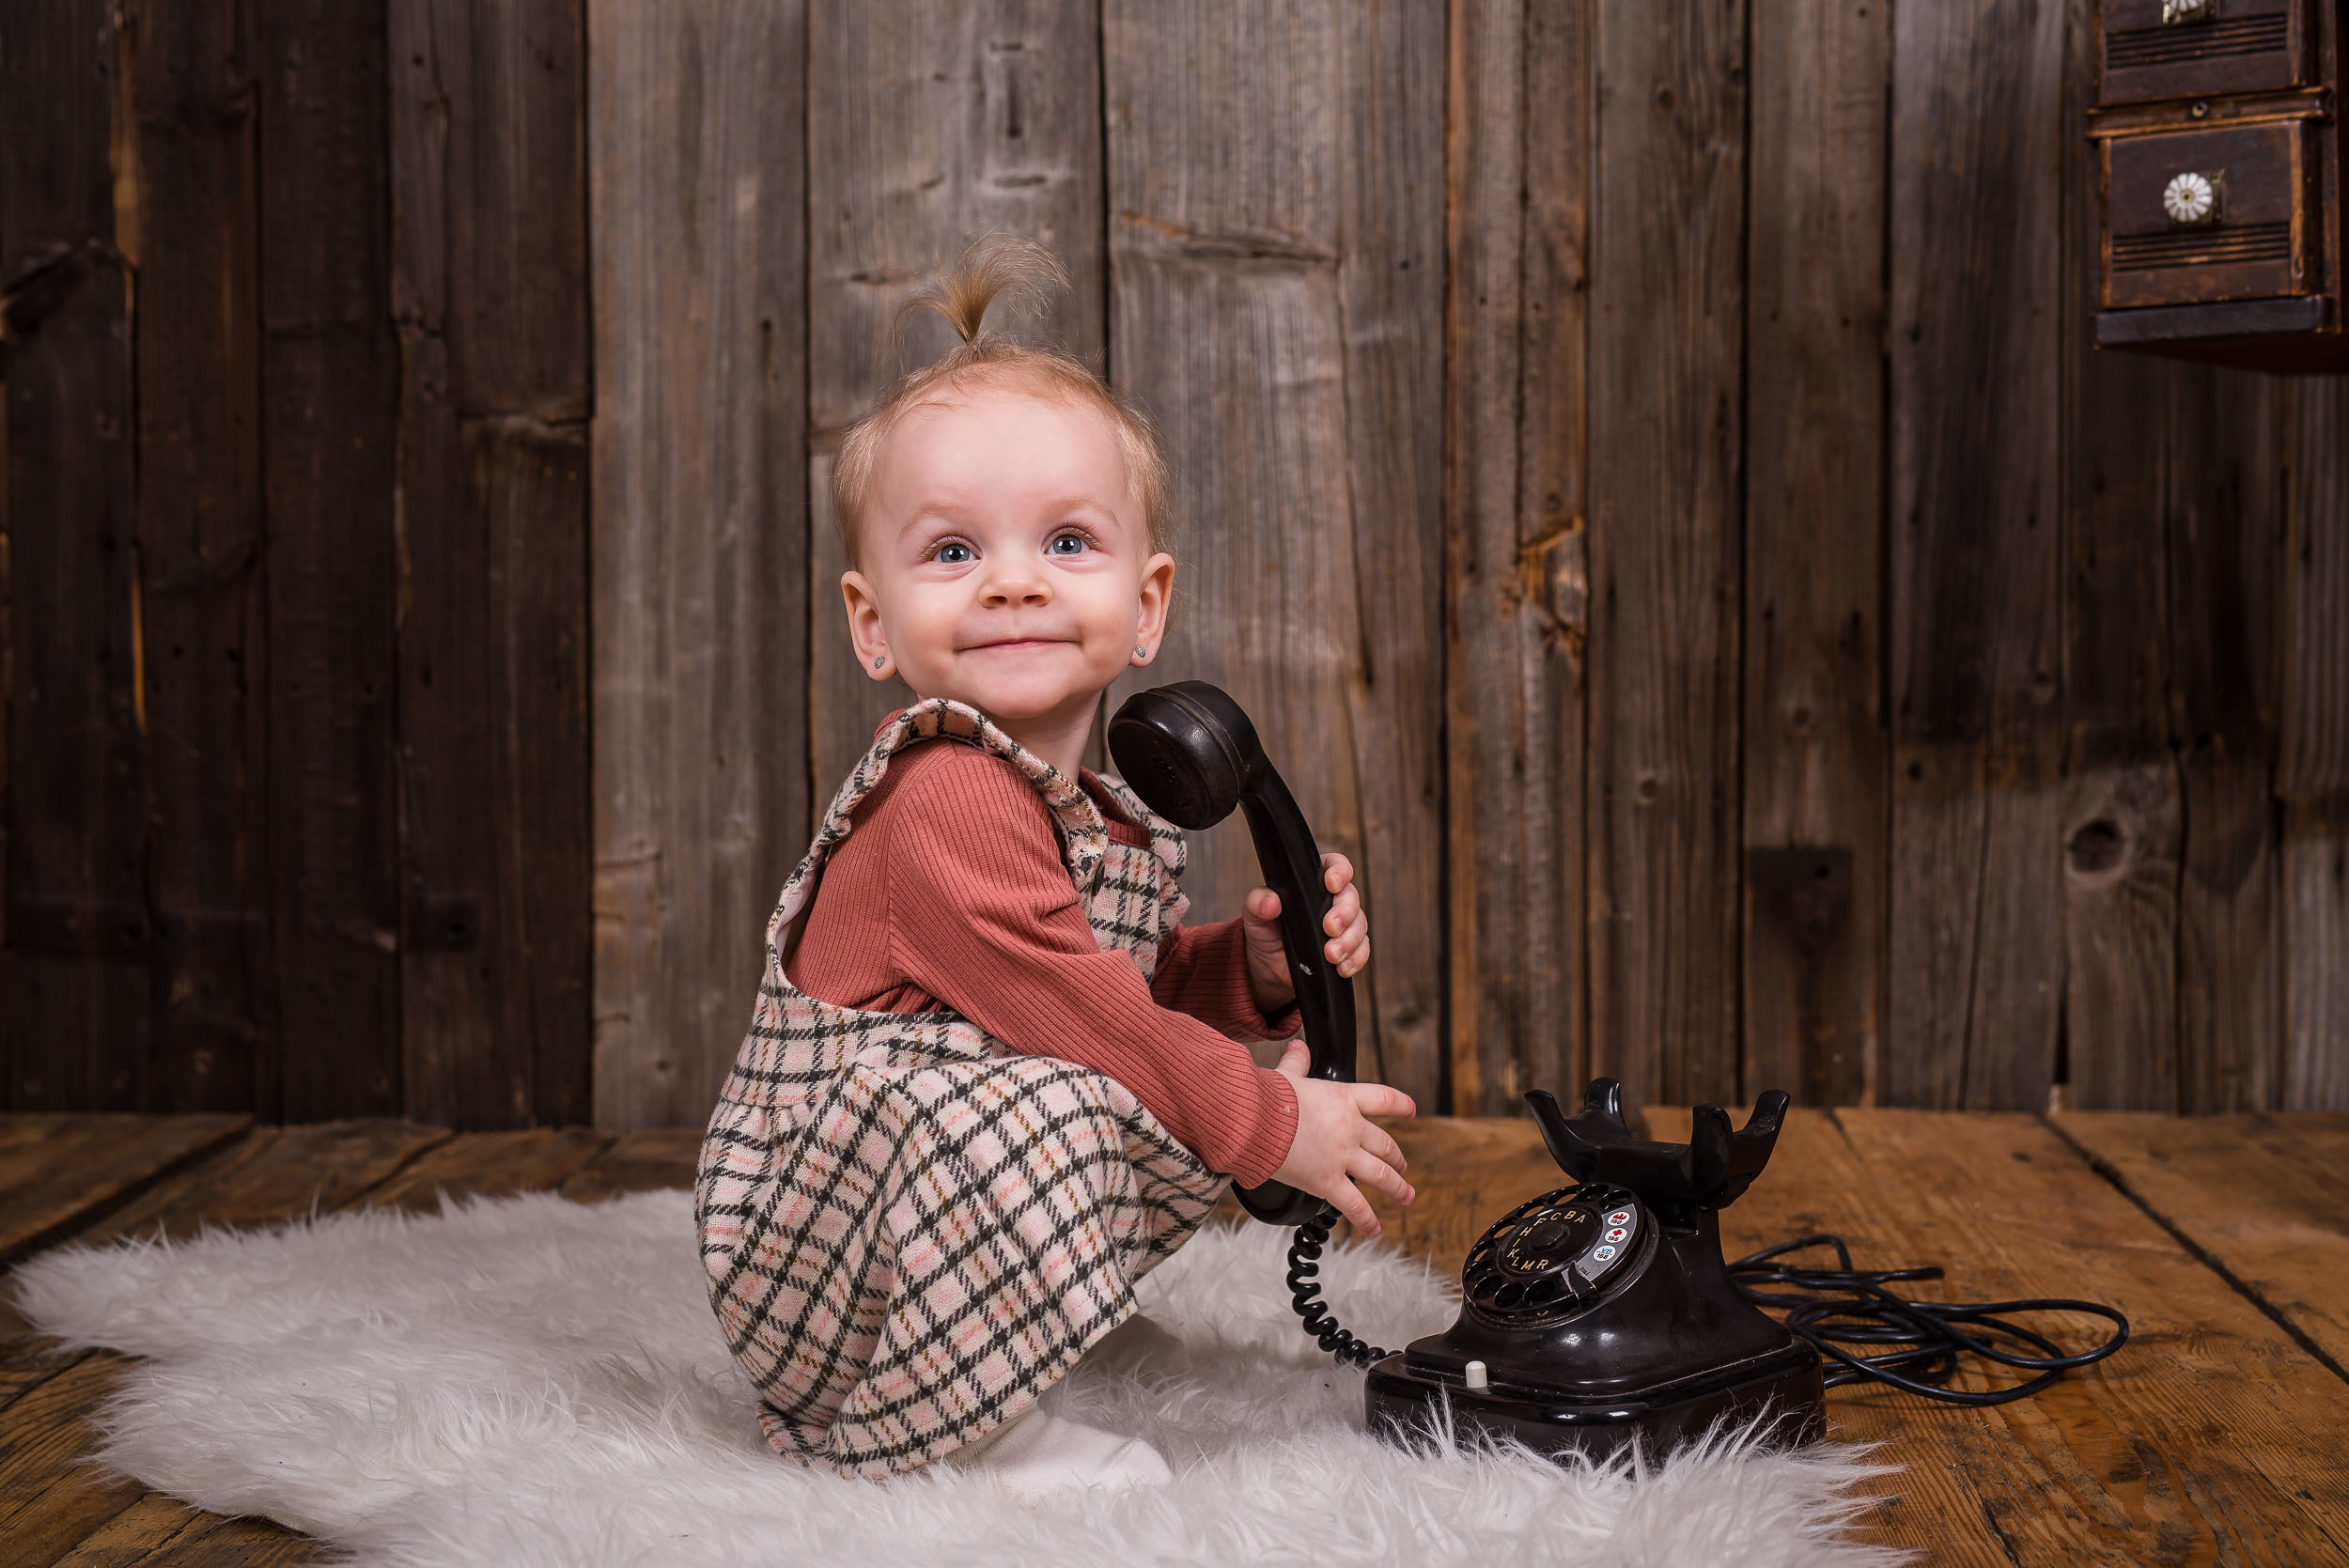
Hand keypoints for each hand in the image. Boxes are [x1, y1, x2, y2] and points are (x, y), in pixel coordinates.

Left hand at [1241, 851, 1370, 1013]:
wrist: (1269, 967)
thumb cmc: (1265, 932)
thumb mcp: (1254, 915)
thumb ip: (1258, 903)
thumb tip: (1271, 903)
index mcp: (1311, 882)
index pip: (1334, 865)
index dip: (1339, 871)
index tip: (1332, 884)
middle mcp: (1331, 900)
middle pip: (1351, 897)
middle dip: (1344, 913)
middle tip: (1330, 928)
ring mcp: (1344, 925)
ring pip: (1360, 925)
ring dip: (1349, 940)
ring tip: (1331, 955)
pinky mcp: (1349, 949)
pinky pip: (1362, 950)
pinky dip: (1355, 959)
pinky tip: (1342, 968)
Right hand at [1267, 1042, 1415, 1235]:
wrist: (1254, 1122)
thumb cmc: (1267, 1097)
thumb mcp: (1286, 1075)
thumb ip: (1297, 1063)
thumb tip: (1298, 1047)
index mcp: (1343, 1100)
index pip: (1383, 1099)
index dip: (1401, 1105)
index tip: (1411, 1110)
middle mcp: (1350, 1129)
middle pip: (1385, 1144)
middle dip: (1397, 1157)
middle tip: (1402, 1167)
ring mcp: (1342, 1157)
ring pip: (1381, 1176)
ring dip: (1397, 1188)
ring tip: (1405, 1197)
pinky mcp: (1328, 1182)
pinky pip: (1354, 1205)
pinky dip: (1366, 1219)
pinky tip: (1374, 1228)